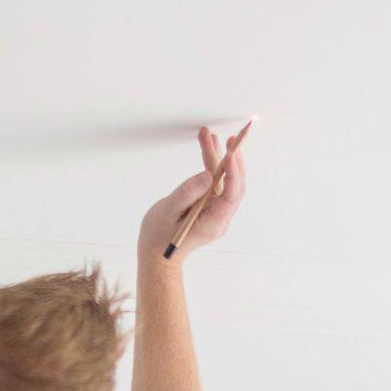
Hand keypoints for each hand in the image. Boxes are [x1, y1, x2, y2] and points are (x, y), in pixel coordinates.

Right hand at [141, 124, 250, 259]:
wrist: (157, 255)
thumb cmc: (159, 237)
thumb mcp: (169, 212)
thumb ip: (188, 193)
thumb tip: (208, 175)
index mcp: (213, 223)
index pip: (231, 195)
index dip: (233, 172)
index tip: (230, 152)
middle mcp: (220, 217)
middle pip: (233, 185)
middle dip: (231, 159)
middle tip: (230, 137)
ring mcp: (216, 212)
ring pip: (224, 181)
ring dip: (219, 157)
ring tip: (209, 135)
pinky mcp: (209, 206)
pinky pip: (215, 184)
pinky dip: (212, 166)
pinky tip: (209, 147)